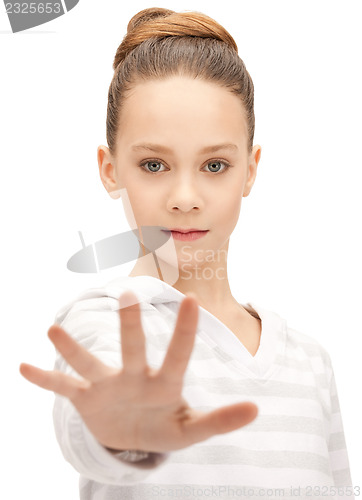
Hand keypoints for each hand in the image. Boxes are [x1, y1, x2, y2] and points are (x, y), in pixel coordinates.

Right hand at [19, 291, 257, 452]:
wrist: (134, 435)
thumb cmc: (165, 426)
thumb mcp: (191, 430)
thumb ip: (220, 421)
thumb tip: (257, 409)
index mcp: (164, 383)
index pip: (177, 354)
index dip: (185, 331)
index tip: (192, 299)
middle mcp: (134, 376)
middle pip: (132, 349)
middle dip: (130, 327)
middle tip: (129, 295)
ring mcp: (108, 385)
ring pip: (90, 364)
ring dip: (72, 350)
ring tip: (53, 330)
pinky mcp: (87, 399)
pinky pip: (63, 389)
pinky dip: (45, 380)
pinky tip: (23, 368)